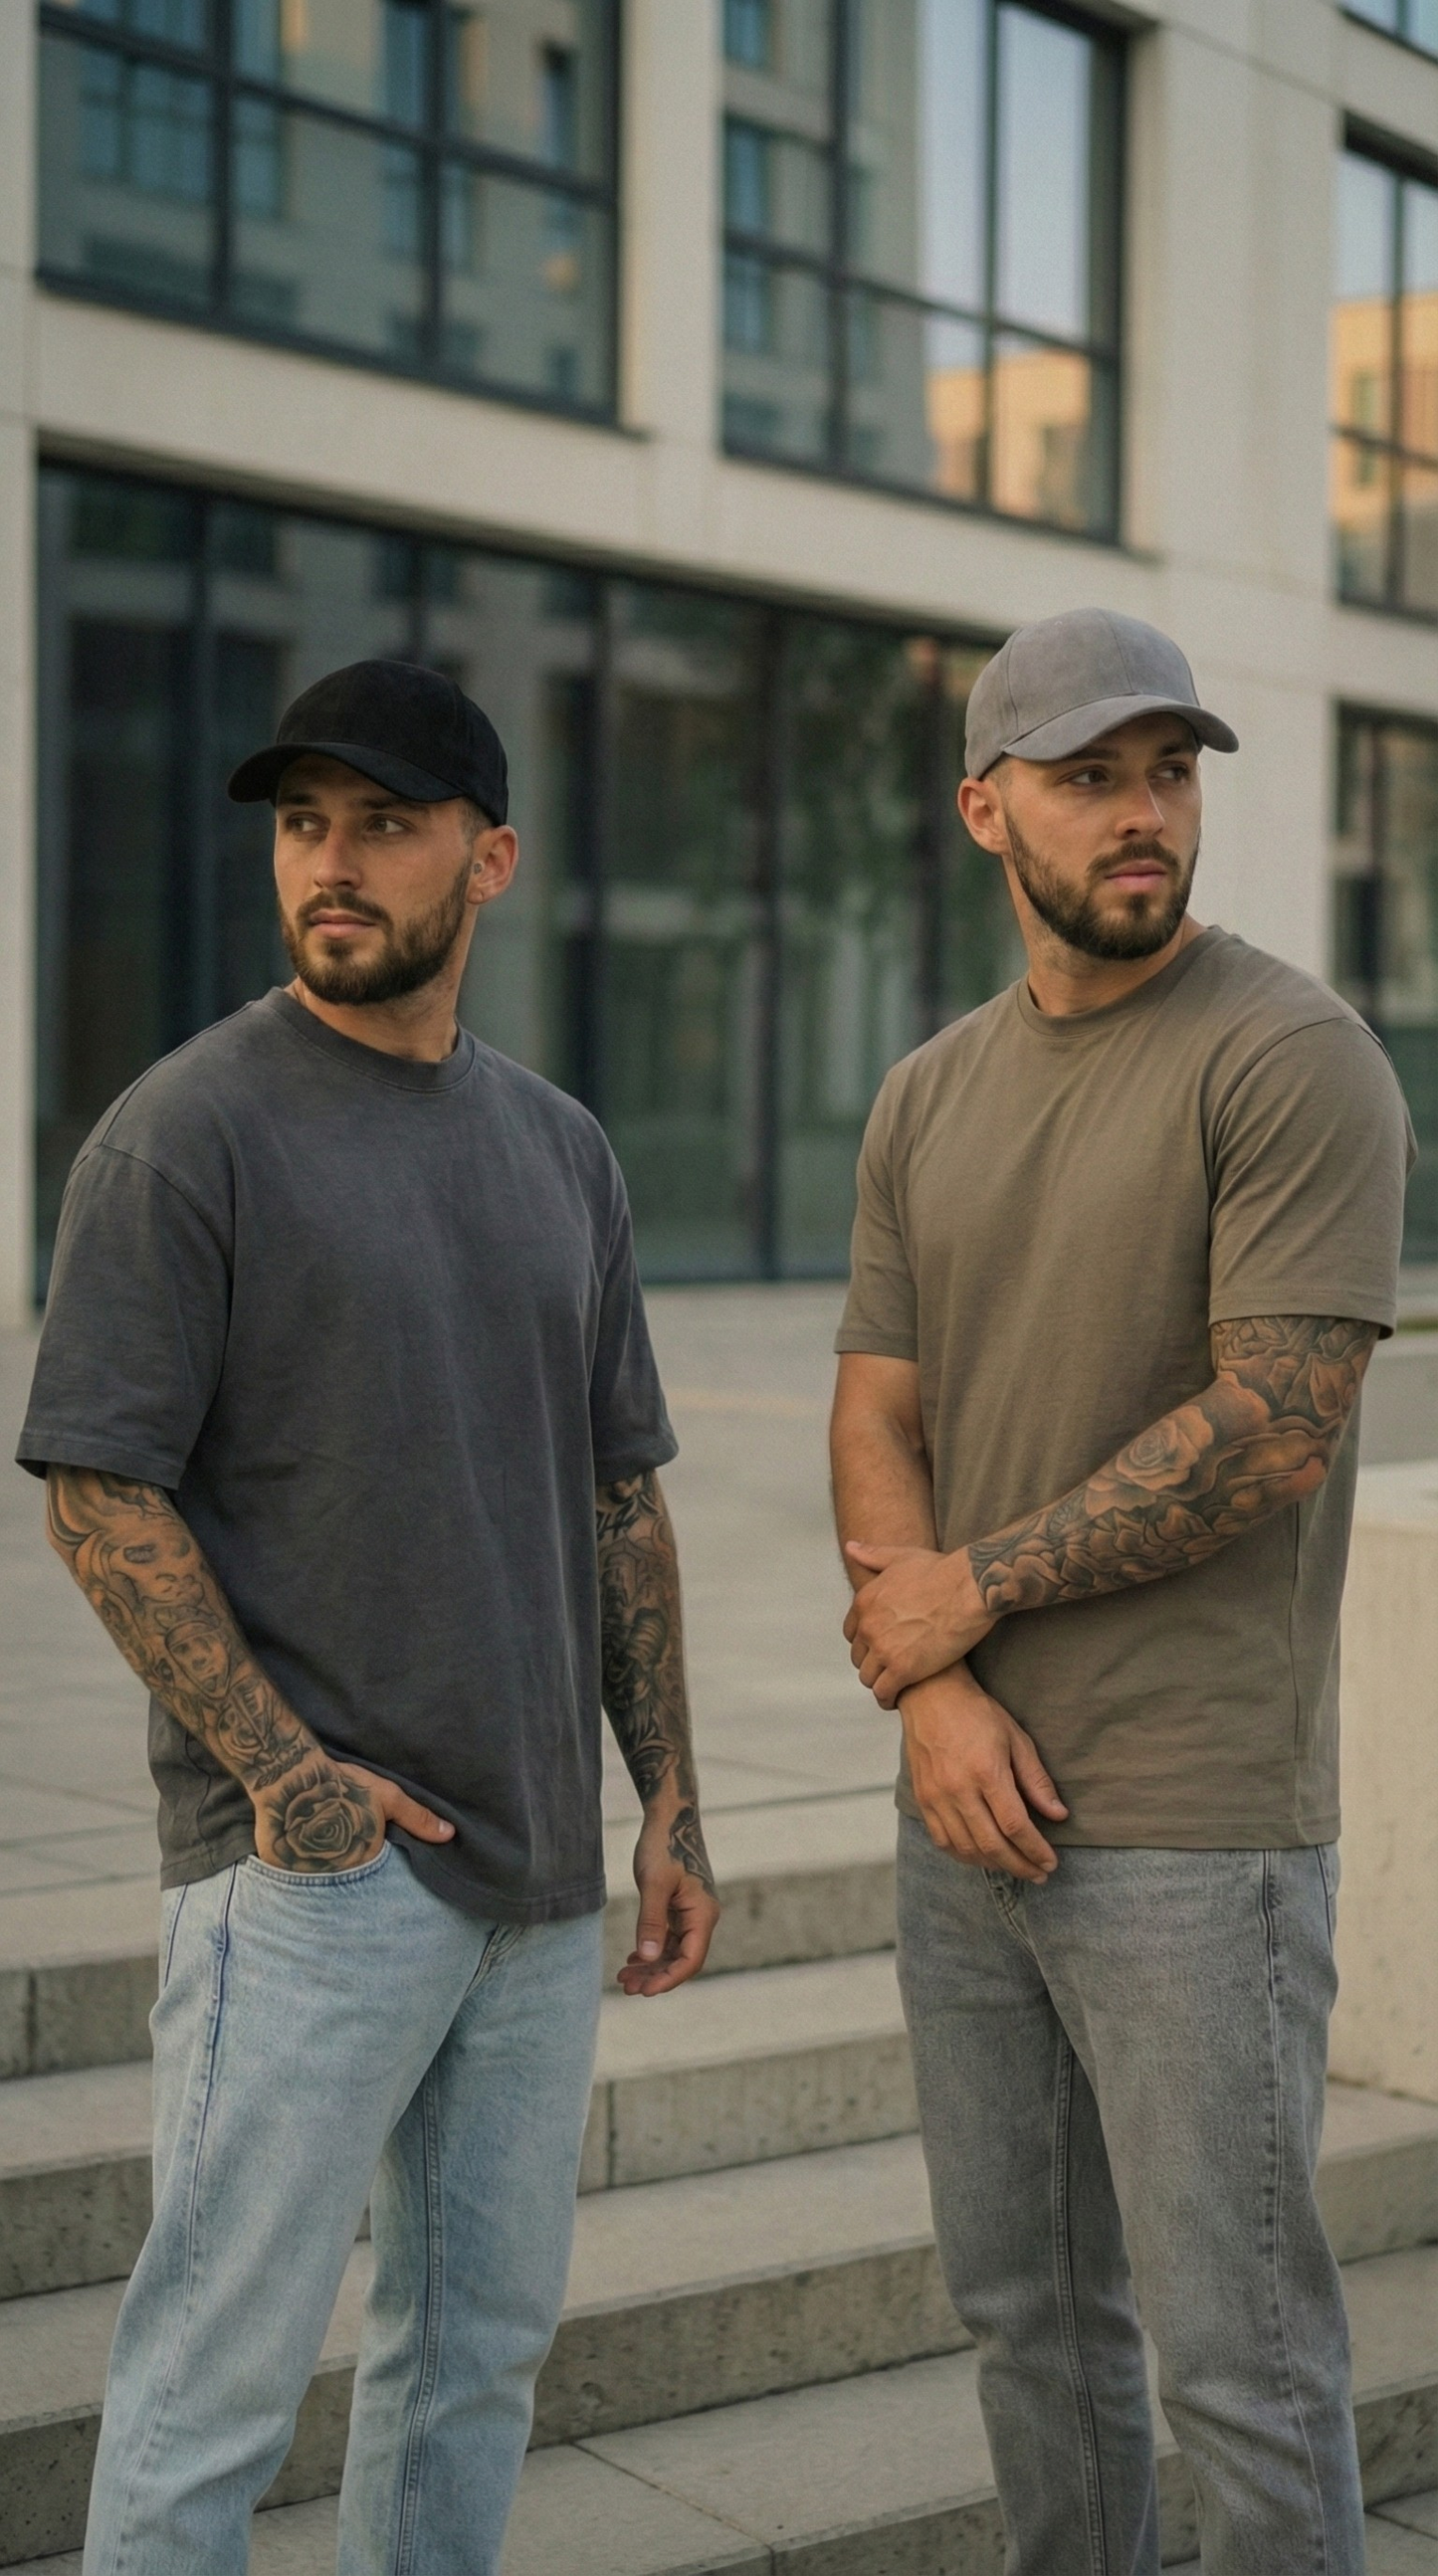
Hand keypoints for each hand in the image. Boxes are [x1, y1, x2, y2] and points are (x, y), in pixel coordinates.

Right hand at [252, 1756, 456, 1874]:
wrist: (290, 1776)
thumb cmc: (342, 1785)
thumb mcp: (387, 1796)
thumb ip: (417, 1818)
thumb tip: (449, 1834)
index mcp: (365, 1860)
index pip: (375, 1871)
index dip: (371, 1857)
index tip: (365, 1842)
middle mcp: (338, 1875)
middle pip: (349, 1877)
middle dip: (348, 1864)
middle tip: (340, 1841)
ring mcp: (309, 1876)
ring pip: (324, 1878)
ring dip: (324, 1867)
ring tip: (321, 1845)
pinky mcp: (284, 1871)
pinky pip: (295, 1876)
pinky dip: (298, 1866)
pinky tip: (300, 1847)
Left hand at [618, 1806, 720, 1996]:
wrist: (672, 1817)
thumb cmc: (664, 1846)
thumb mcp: (654, 1883)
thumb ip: (651, 1921)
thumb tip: (649, 1957)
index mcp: (702, 1914)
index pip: (690, 1960)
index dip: (668, 1979)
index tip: (644, 1991)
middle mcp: (701, 1918)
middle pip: (682, 1960)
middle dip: (656, 1976)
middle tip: (627, 1988)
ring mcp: (691, 1913)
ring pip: (674, 1951)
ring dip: (651, 1966)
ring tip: (624, 1978)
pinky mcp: (681, 1907)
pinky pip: (669, 1938)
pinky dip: (652, 1950)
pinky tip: (633, 1959)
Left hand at [844, 1542, 993, 1706]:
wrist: (969, 1588)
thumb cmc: (942, 1570)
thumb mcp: (901, 1556)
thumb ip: (872, 1555)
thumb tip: (851, 1547)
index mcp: (865, 1602)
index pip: (852, 1633)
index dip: (866, 1641)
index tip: (881, 1647)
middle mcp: (868, 1626)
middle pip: (860, 1657)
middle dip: (874, 1662)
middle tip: (893, 1667)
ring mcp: (884, 1649)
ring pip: (869, 1678)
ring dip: (881, 1682)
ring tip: (897, 1684)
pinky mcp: (903, 1669)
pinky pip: (884, 1693)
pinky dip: (888, 1698)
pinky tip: (899, 1698)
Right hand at [899, 1666, 1066, 1882]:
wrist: (930, 1696)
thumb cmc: (977, 1714)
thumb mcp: (1016, 1738)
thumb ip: (1036, 1780)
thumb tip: (1058, 1815)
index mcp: (986, 1771)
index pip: (1015, 1825)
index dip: (1035, 1849)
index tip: (1051, 1862)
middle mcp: (958, 1789)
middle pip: (992, 1844)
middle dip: (1020, 1865)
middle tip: (1039, 1875)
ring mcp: (936, 1797)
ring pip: (967, 1848)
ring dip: (994, 1865)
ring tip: (1015, 1867)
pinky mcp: (922, 1799)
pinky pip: (943, 1841)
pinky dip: (964, 1856)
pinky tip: (982, 1857)